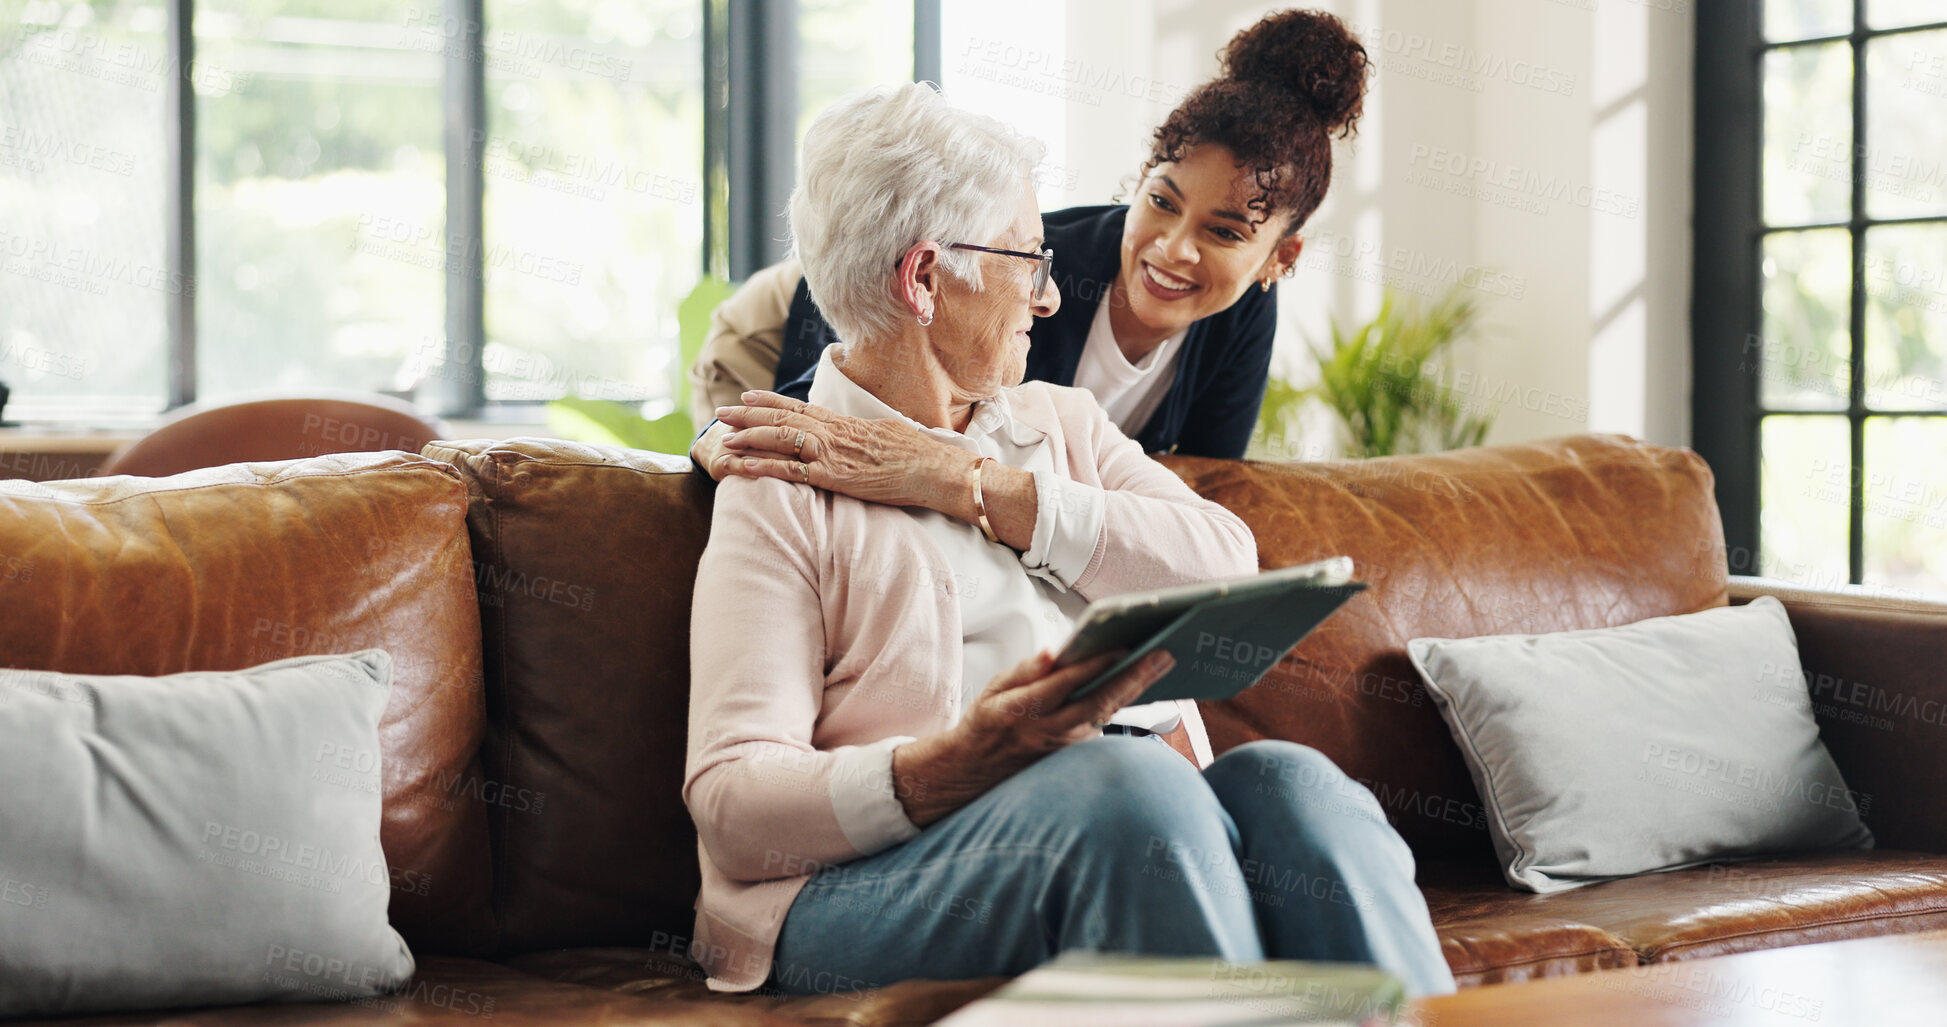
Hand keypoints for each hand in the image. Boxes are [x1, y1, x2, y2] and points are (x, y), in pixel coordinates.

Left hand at [714, 391, 963, 508]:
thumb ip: (862, 433)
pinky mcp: (836, 478)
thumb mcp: (885, 433)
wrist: (934, 469)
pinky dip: (766, 467)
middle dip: (748, 415)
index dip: (769, 401)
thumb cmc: (917, 454)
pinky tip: (745, 466)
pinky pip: (793, 471)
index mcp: (844, 423)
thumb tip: (855, 434)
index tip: (746, 396)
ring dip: (749, 437)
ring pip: (782, 439)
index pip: (799, 407)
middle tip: (721, 413)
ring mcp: (833, 454)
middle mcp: (834, 433)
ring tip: (724, 437)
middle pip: (782, 418)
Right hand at [890, 647, 1176, 827]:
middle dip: (1133, 678)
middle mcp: (1047, 731)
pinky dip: (1123, 701)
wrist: (976, 771)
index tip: (1120, 645)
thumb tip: (1054, 652)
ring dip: (1136, 689)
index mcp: (1021, 710)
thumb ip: (1025, 671)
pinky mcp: (1075, 753)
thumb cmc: (986, 723)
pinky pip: (1102, 723)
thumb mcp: (993, 690)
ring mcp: (1064, 746)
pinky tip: (1141, 681)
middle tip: (1163, 655)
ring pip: (1107, 714)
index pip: (1063, 684)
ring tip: (1162, 662)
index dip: (1093, 665)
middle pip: (1098, 702)